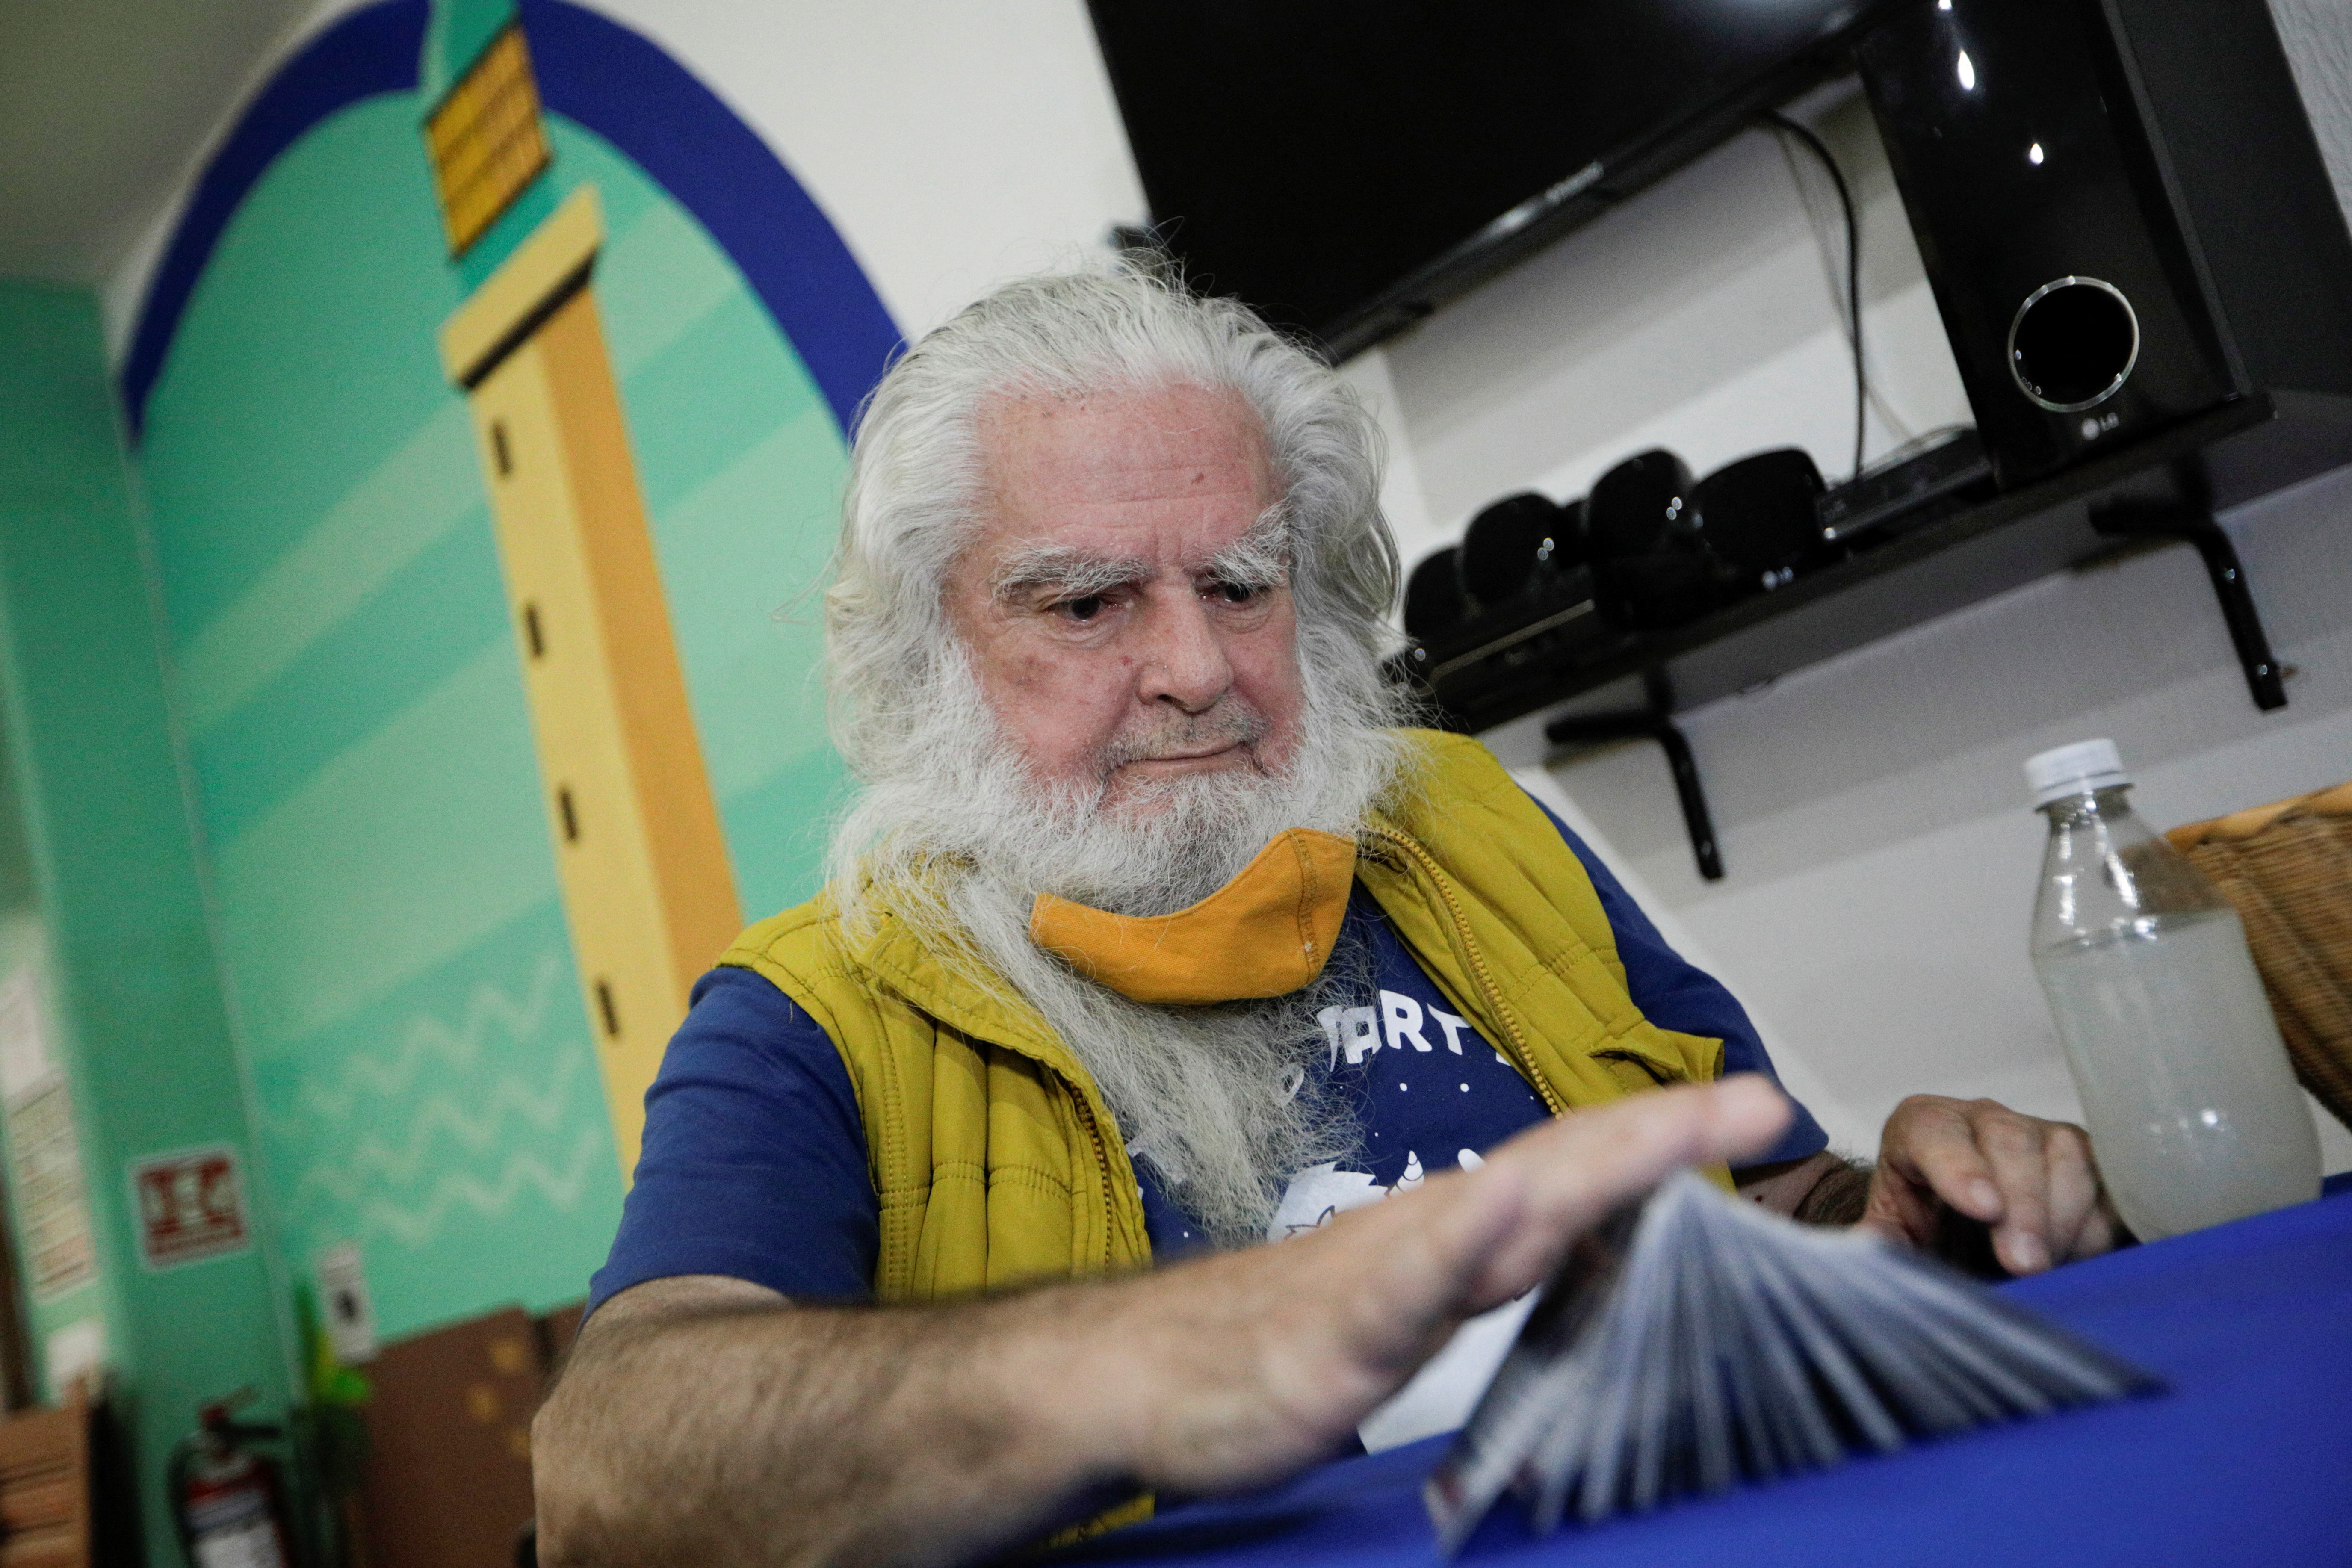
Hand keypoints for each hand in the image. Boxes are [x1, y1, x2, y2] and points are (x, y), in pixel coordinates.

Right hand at [1093, 1074, 1791, 1495]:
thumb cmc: (1259, 1343)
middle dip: (1664, 1132)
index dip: (1665, 1138)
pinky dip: (1456, 1238)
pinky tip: (1497, 1204)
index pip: (1576, 1174)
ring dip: (1595, 1165)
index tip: (1753, 1107)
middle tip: (1755, 1101)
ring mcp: (1384, 1277)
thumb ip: (1474, 1284)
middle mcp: (1431, 1238)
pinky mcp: (1332, 1331)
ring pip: (1505, 1208)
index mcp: (1454, 1240)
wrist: (1136, 1373)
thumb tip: (1569, 1270)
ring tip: (1674, 1133)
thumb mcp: (1397, 1318)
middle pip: (1565, 1170)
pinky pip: (1401, 1281)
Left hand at [1858, 1094, 2121, 1275]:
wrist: (1967, 1232)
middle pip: (2010, 1142)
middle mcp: (1984, 1119)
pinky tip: (2076, 1259)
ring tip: (2045, 1269)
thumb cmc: (1929, 1228)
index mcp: (1923, 1126)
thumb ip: (1879, 1242)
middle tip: (2024, 1263)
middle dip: (2022, 1206)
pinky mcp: (2092, 1160)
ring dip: (2060, 1221)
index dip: (1957, 1166)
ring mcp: (2042, 1133)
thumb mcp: (1895, 1236)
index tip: (1981, 1209)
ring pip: (2065, 1159)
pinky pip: (2107, 1184)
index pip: (1933, 1132)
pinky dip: (2095, 1227)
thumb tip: (1865, 1251)